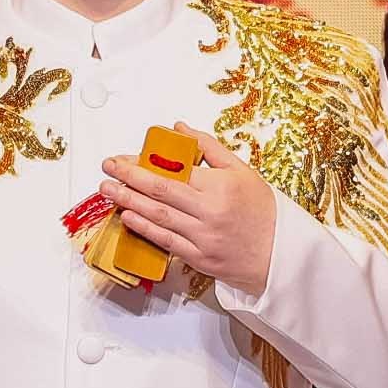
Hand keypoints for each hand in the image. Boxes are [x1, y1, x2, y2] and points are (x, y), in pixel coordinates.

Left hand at [98, 132, 280, 295]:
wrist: (280, 255)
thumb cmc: (263, 211)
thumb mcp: (242, 170)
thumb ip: (210, 148)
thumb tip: (180, 128)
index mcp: (219, 186)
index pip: (173, 171)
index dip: (144, 164)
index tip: (123, 158)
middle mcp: (209, 211)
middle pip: (160, 192)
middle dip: (128, 179)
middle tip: (106, 170)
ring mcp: (202, 237)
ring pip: (158, 216)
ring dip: (129, 202)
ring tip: (108, 192)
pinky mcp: (199, 258)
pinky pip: (166, 241)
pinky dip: (145, 228)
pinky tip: (128, 217)